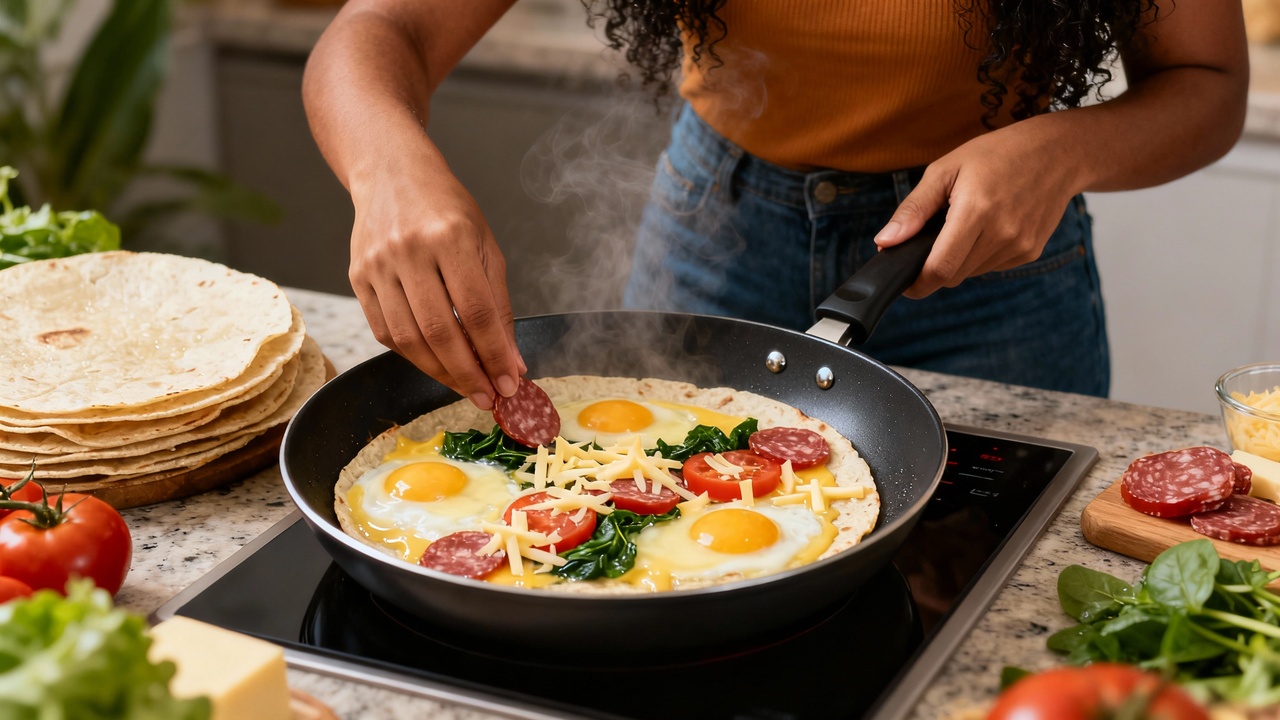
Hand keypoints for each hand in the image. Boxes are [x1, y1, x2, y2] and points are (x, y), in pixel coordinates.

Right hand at [347, 152, 524, 409]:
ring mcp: (377, 265)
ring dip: (440, 372)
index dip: (494, 354)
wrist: (390, 173)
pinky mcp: (357, 277)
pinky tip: (434, 362)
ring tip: (465, 386)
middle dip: (468, 374)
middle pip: (439, 331)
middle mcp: (409, 251)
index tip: (510, 383)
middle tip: (489, 398)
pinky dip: (412, 355)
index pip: (476, 311)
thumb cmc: (447, 208)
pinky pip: (385, 331)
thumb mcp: (485, 245)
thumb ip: (498, 305)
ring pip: (408, 338)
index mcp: (449, 237)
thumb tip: (511, 361)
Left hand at [872, 119, 1078, 298]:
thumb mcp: (946, 169)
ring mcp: (1020, 245)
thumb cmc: (997, 154)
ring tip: (967, 222)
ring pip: (971, 273)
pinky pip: (991, 266)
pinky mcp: (1031, 252)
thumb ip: (913, 209)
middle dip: (935, 266)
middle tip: (933, 238)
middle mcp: (1002, 233)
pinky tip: (988, 226)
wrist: (1058, 152)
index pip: (940, 268)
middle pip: (953, 275)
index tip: (905, 283)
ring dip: (959, 259)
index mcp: (977, 211)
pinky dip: (980, 255)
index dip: (917, 283)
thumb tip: (885, 241)